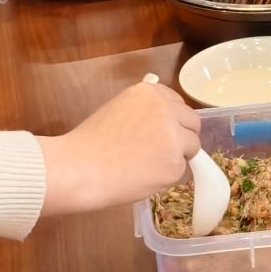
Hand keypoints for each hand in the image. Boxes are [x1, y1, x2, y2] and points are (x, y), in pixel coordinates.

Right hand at [39, 80, 201, 215]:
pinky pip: (182, 172)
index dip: (172, 120)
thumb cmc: (89, 142)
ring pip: (192, 147)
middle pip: (192, 123)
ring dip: (177, 157)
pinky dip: (168, 178)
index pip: (178, 103)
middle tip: (160, 152)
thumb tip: (166, 121)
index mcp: (150, 92)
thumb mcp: (118, 109)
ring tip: (149, 166)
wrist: (78, 168)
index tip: (161, 132)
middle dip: (182, 137)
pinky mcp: (174, 165)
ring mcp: (173, 137)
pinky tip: (145, 178)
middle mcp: (166, 110)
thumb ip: (144, 110)